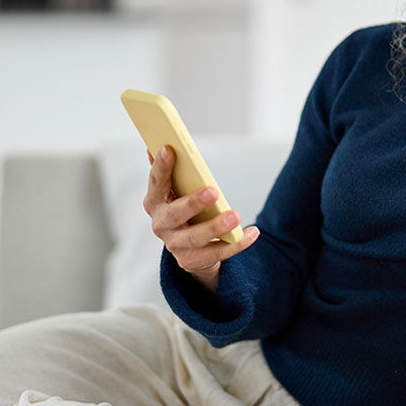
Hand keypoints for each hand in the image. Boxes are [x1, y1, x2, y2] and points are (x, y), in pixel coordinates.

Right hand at [142, 145, 259, 292]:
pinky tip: (252, 232)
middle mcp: (160, 225)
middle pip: (175, 214)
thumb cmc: (183, 208)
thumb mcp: (175, 191)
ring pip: (196, 237)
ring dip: (216, 227)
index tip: (169, 148)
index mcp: (154, 202)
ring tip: (236, 216)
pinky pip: (218, 253)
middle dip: (193, 203)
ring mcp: (175, 245)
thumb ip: (169, 171)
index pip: (156, 183)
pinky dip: (237, 243)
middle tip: (213, 191)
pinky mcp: (191, 261)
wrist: (189, 248)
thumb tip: (156, 144)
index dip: (160, 167)